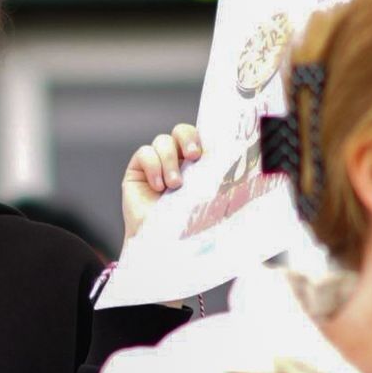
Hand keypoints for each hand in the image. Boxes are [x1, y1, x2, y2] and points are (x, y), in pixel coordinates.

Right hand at [120, 124, 202, 242]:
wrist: (158, 241)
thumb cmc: (185, 223)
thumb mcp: (205, 198)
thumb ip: (213, 180)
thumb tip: (234, 166)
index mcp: (198, 162)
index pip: (201, 137)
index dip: (203, 137)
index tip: (207, 151)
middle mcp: (177, 158)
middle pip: (181, 131)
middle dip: (187, 139)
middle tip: (193, 156)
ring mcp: (156, 161)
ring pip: (162, 141)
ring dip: (169, 161)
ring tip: (173, 185)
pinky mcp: (137, 168)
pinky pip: (144, 153)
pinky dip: (152, 167)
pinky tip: (157, 186)